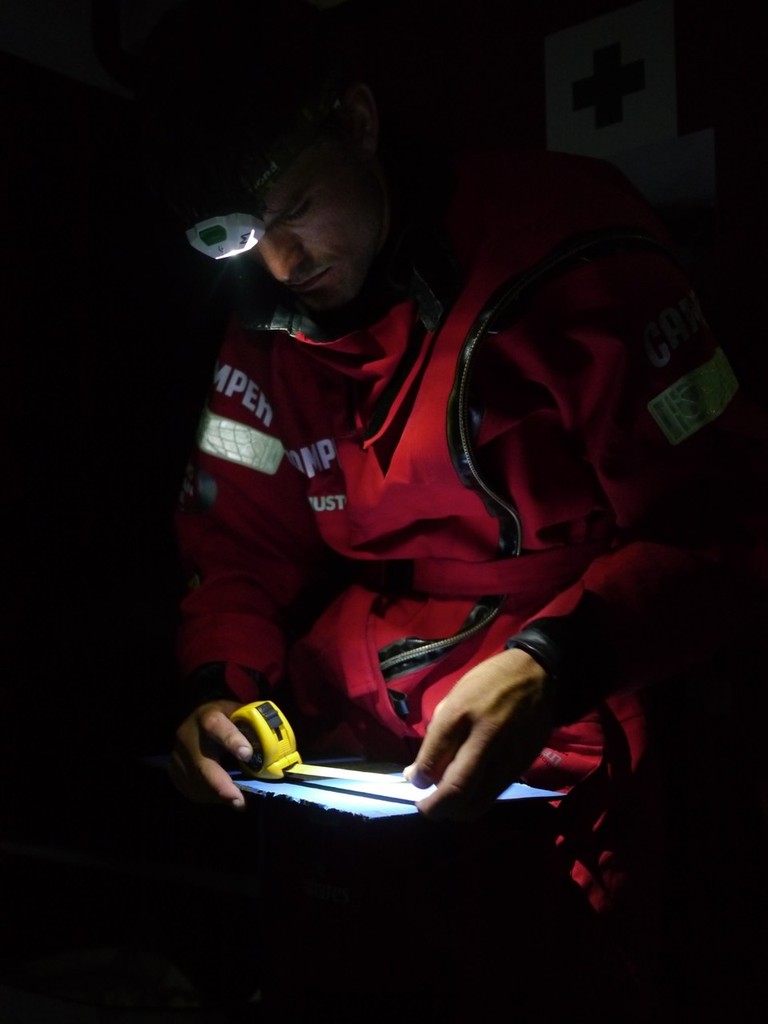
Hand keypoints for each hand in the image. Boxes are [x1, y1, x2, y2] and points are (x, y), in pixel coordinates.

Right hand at [167, 699, 254, 808]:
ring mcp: (177, 755)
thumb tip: (277, 747)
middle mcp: (188, 735)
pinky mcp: (173, 771)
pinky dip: (209, 797)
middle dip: (221, 784)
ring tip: (238, 801)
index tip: (247, 754)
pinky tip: (222, 796)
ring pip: (197, 782)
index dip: (231, 740)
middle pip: (202, 763)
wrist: (193, 720)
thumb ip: (253, 726)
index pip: (216, 726)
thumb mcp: (237, 713)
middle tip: (239, 801)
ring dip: (219, 795)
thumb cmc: (224, 719)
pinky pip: (191, 790)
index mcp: (208, 716)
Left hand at [404, 648, 554, 820]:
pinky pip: (493, 794)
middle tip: (425, 808)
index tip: (415, 782)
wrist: (537, 675)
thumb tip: (419, 773)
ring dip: (455, 810)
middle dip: (435, 807)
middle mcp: (485, 737)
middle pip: (456, 789)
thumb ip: (437, 735)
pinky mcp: (523, 766)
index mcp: (461, 712)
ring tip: (445, 804)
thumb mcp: (455, 697)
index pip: (433, 759)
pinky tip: (467, 793)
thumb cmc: (488, 683)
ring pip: (477, 801)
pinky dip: (476, 801)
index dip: (418, 779)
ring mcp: (507, 755)